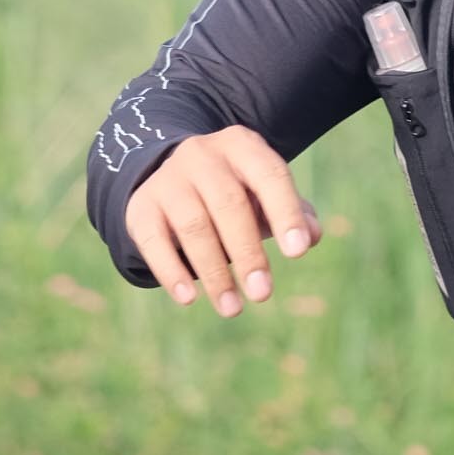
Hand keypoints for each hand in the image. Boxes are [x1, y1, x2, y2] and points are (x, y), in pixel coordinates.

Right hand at [124, 127, 320, 316]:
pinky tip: (189, 299)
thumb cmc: (236, 189)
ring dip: (214, 272)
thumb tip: (313, 236)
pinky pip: (154, 241)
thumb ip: (294, 212)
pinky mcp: (141, 206)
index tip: (299, 252)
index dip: (285, 213)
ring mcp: (168, 179)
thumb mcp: (265, 192)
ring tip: (232, 308)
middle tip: (263, 294)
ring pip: (193, 226)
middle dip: (248, 253)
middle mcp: (202, 155)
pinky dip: (171, 271)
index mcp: (242, 146)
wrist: (172, 173)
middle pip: (228, 204)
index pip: (270, 175)